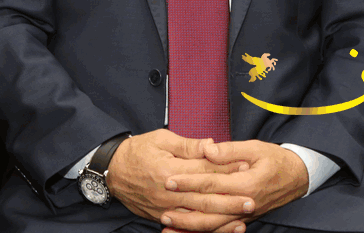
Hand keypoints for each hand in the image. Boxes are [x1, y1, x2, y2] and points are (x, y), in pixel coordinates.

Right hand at [105, 130, 250, 231]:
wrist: (112, 170)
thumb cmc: (138, 150)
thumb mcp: (162, 139)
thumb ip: (189, 145)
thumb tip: (212, 144)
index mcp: (169, 170)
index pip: (204, 171)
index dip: (226, 169)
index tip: (247, 166)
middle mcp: (167, 193)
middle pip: (203, 198)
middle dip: (229, 200)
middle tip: (252, 200)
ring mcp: (163, 208)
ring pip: (196, 217)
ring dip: (220, 219)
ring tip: (242, 218)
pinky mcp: (160, 216)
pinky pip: (185, 225)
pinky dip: (202, 228)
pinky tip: (219, 228)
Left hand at [161, 140, 309, 230]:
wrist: (297, 177)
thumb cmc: (277, 160)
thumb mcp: (256, 148)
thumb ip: (230, 150)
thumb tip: (207, 149)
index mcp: (246, 183)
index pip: (211, 184)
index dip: (188, 182)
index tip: (169, 179)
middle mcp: (244, 204)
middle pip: (208, 211)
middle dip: (183, 209)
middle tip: (162, 204)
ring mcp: (243, 215)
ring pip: (212, 226)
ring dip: (189, 227)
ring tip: (167, 224)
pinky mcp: (242, 220)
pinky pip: (219, 230)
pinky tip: (186, 232)